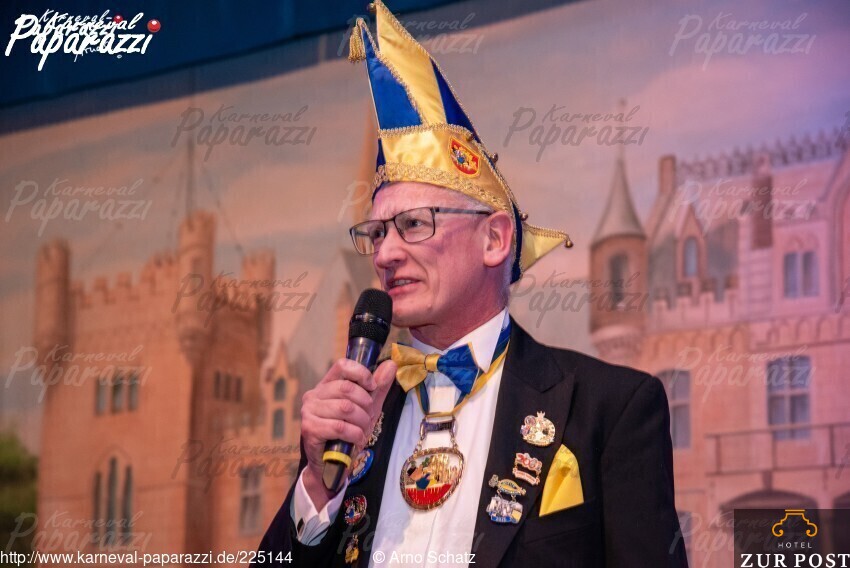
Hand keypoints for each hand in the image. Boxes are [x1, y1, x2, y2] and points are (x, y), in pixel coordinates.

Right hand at [299, 358, 396, 508]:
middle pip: (347, 388)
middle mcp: (314, 395)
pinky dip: (354, 434)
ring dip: (361, 422)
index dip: (361, 374)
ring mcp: (309, 411)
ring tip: (362, 431)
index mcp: (326, 385)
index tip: (372, 387)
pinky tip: (356, 440)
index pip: (342, 365)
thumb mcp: (367, 408)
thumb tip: (391, 364)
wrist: (331, 464)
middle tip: (368, 418)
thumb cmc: (347, 432)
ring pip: (345, 408)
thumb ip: (378, 387)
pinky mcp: (309, 428)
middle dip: (365, 405)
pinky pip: (339, 427)